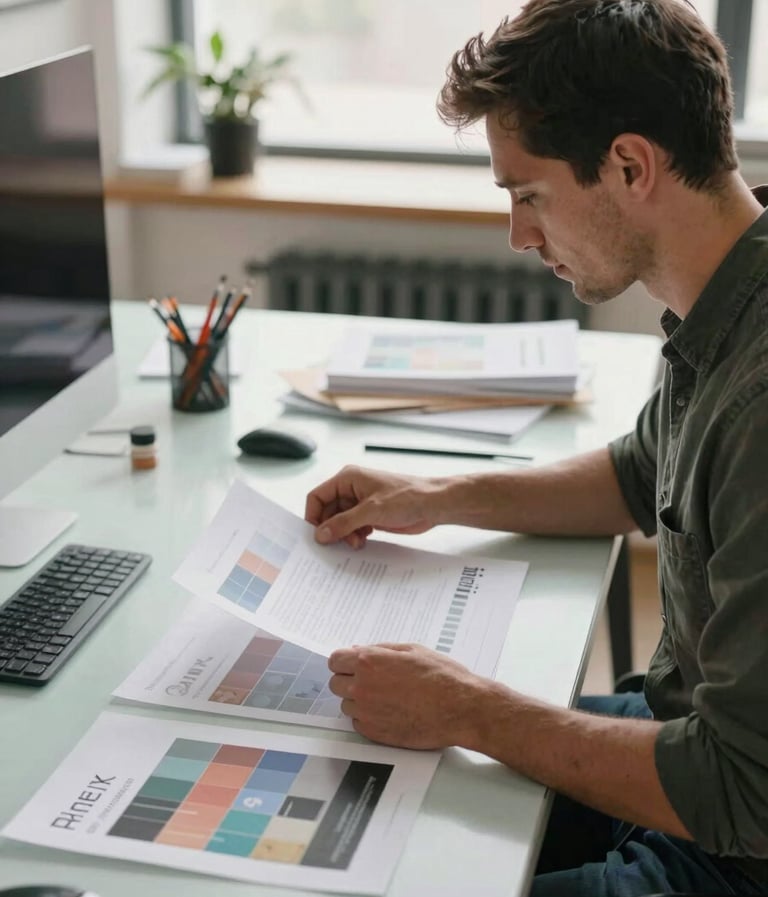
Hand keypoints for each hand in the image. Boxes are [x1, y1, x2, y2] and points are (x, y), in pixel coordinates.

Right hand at [305, 465, 447, 548]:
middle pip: (327, 512)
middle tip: (340, 543)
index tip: (317, 536)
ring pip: (339, 522)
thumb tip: (320, 534)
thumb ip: (343, 523)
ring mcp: (361, 502)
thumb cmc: (407, 497)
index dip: (313, 516)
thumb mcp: (371, 511)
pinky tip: (364, 540)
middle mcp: (351, 489)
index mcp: (347, 478)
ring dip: (345, 535)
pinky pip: (352, 528)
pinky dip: (354, 536)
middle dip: (332, 529)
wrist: (433, 505)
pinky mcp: (370, 515)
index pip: (317, 497)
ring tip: (357, 542)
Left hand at [328, 643, 482, 748]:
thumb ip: (380, 650)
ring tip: (386, 697)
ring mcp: (367, 712)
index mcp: (369, 662)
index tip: (352, 665)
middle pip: (336, 684)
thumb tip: (359, 650)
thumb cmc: (441, 677)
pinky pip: (358, 723)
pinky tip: (390, 711)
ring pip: (346, 705)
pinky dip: (368, 718)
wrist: (460, 709)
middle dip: (349, 680)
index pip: (335, 660)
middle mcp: (362, 687)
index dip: (344, 662)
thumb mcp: (412, 650)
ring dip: (359, 701)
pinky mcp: (375, 733)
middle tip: (371, 680)